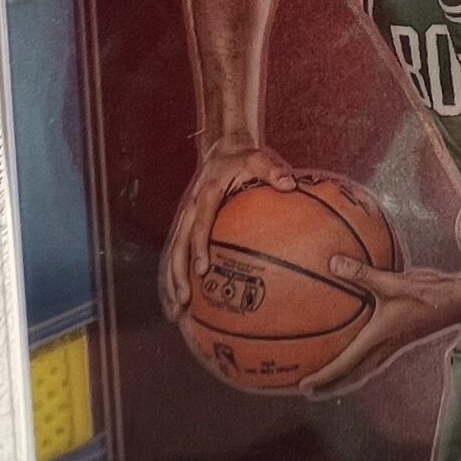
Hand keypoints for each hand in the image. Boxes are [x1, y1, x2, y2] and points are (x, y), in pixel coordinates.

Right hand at [157, 137, 296, 322]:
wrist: (222, 150)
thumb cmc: (243, 159)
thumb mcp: (258, 158)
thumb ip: (272, 170)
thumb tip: (289, 183)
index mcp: (206, 194)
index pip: (200, 223)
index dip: (198, 246)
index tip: (201, 269)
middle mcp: (191, 208)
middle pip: (178, 243)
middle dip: (178, 273)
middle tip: (184, 299)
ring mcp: (186, 218)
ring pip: (172, 252)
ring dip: (171, 280)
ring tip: (175, 310)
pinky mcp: (186, 226)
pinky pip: (177, 252)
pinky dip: (174, 276)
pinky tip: (178, 302)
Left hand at [297, 260, 460, 395]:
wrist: (456, 303)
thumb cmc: (427, 294)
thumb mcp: (392, 281)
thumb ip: (362, 274)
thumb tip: (333, 263)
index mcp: (377, 339)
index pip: (344, 365)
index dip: (322, 377)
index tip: (303, 386)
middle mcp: (383, 348)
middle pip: (351, 376)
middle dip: (329, 386)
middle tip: (307, 392)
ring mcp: (392, 347)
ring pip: (362, 371)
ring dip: (343, 379)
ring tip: (326, 381)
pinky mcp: (398, 341)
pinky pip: (372, 359)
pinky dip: (357, 364)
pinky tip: (353, 353)